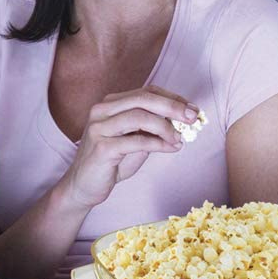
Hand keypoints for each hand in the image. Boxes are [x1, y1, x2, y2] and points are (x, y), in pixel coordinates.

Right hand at [59, 86, 199, 211]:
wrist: (84, 187)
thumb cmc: (112, 162)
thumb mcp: (136, 140)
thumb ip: (154, 129)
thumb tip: (183, 121)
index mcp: (111, 104)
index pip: (146, 92)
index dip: (172, 98)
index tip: (192, 109)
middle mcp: (102, 110)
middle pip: (143, 99)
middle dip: (173, 106)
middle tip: (193, 117)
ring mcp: (99, 128)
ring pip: (139, 117)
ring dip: (165, 127)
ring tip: (179, 138)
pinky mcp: (101, 147)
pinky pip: (136, 141)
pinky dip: (157, 143)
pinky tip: (170, 148)